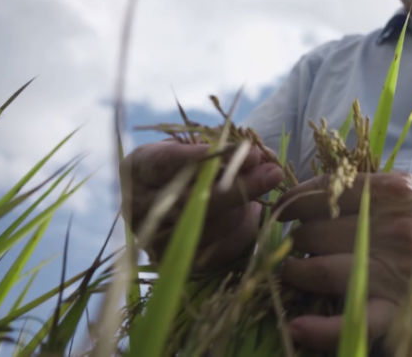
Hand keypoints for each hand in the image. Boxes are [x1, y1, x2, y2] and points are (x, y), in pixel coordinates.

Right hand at [119, 139, 283, 271]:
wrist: (174, 199)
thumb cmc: (191, 164)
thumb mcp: (201, 149)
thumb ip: (226, 150)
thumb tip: (262, 160)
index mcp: (138, 168)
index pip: (168, 162)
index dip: (210, 158)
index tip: (248, 153)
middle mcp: (137, 207)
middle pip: (191, 201)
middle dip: (239, 186)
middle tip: (273, 173)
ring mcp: (153, 239)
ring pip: (208, 228)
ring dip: (243, 209)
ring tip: (261, 190)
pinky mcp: (176, 263)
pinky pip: (218, 252)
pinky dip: (242, 231)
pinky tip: (251, 214)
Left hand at [273, 172, 411, 352]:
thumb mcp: (409, 185)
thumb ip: (366, 186)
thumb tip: (312, 192)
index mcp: (390, 192)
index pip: (321, 194)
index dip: (292, 203)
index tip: (283, 210)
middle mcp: (389, 229)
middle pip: (313, 232)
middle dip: (296, 238)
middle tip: (296, 243)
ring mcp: (392, 270)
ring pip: (318, 270)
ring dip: (294, 272)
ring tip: (292, 271)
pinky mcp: (398, 308)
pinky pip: (351, 322)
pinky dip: (318, 330)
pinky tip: (296, 327)